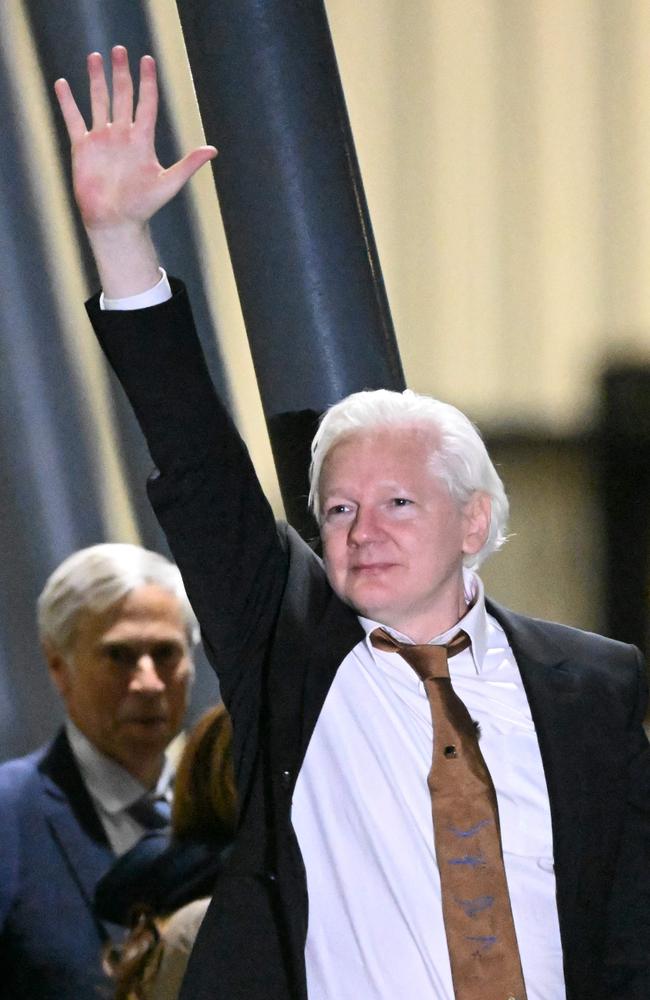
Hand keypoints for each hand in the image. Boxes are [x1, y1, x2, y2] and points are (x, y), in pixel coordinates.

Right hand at [55, 45, 215, 232]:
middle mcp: (122, 135)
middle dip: (121, 74)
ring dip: (97, 80)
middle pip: (122, 96)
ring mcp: (102, 139)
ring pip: (99, 102)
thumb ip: (189, 165)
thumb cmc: (143, 206)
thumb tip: (213, 150)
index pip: (146, 104)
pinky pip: (74, 119)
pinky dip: (68, 102)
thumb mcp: (169, 184)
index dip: (147, 82)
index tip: (147, 60)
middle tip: (120, 50)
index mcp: (142, 140)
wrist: (115, 222)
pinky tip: (63, 84)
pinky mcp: (83, 148)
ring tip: (95, 57)